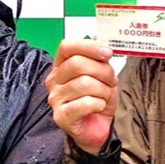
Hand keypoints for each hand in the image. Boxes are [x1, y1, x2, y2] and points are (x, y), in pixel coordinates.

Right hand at [47, 40, 118, 155]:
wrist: (97, 128)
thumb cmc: (97, 99)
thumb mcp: (103, 75)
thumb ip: (99, 57)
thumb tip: (98, 35)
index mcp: (61, 66)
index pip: (66, 46)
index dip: (88, 46)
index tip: (107, 53)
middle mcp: (54, 80)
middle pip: (77, 64)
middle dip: (102, 71)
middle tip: (110, 81)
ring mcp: (55, 99)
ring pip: (85, 83)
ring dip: (103, 90)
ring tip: (104, 97)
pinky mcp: (61, 116)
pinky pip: (85, 102)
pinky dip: (99, 103)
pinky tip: (98, 107)